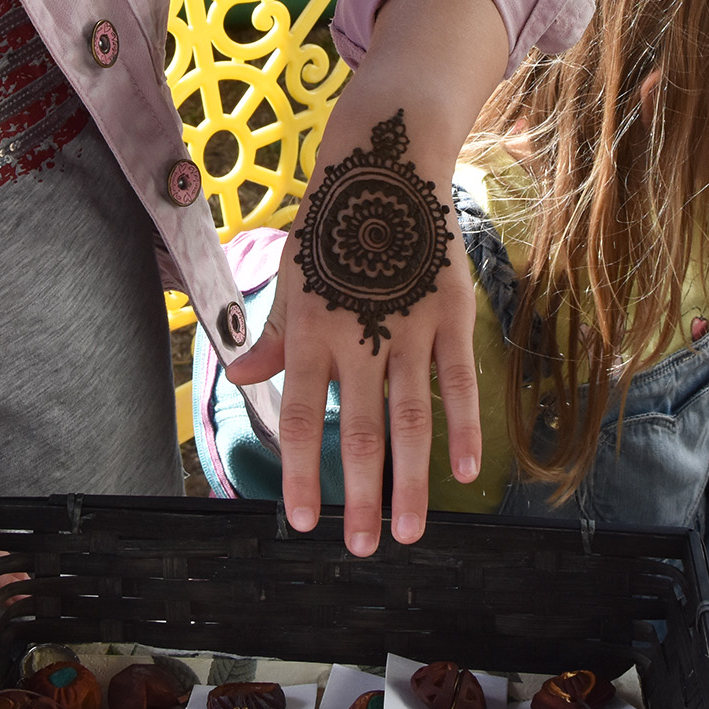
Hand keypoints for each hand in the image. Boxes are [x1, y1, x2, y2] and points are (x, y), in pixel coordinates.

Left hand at [228, 198, 480, 554]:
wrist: (387, 161)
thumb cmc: (332, 219)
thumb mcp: (292, 272)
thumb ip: (273, 333)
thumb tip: (242, 380)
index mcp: (311, 328)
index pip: (301, 416)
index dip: (301, 472)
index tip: (300, 522)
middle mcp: (359, 334)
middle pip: (360, 430)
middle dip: (360, 496)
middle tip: (363, 548)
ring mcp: (409, 325)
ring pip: (412, 417)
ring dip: (411, 479)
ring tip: (410, 530)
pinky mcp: (451, 311)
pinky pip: (460, 380)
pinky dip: (465, 426)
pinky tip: (466, 471)